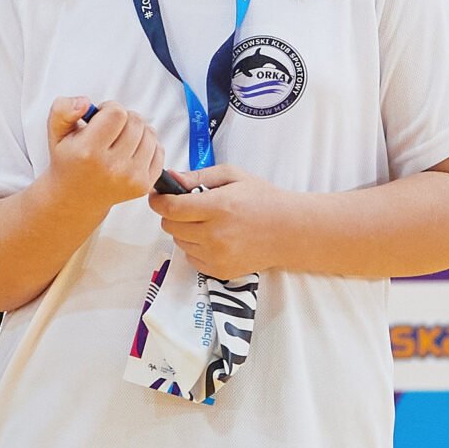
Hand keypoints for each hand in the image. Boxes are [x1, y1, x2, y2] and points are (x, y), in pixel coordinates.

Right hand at [43, 99, 163, 213]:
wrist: (76, 197)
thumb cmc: (69, 160)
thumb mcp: (56, 132)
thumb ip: (63, 110)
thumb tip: (85, 103)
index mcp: (87, 152)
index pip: (116, 113)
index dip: (109, 108)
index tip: (100, 117)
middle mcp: (112, 167)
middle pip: (135, 121)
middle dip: (124, 118)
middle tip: (110, 129)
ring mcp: (131, 178)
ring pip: (150, 134)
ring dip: (137, 131)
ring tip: (120, 139)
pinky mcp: (144, 185)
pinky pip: (159, 151)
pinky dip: (148, 146)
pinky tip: (130, 151)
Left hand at [148, 164, 292, 278]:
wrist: (290, 231)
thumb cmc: (262, 199)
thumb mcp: (232, 176)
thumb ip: (197, 177)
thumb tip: (170, 178)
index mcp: (217, 207)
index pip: (170, 208)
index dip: (158, 200)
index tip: (158, 195)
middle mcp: (215, 235)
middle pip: (170, 226)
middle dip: (172, 214)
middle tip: (187, 207)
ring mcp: (217, 256)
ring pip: (179, 242)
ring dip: (184, 231)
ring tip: (206, 222)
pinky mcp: (220, 271)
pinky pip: (191, 258)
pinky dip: (195, 247)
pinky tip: (213, 238)